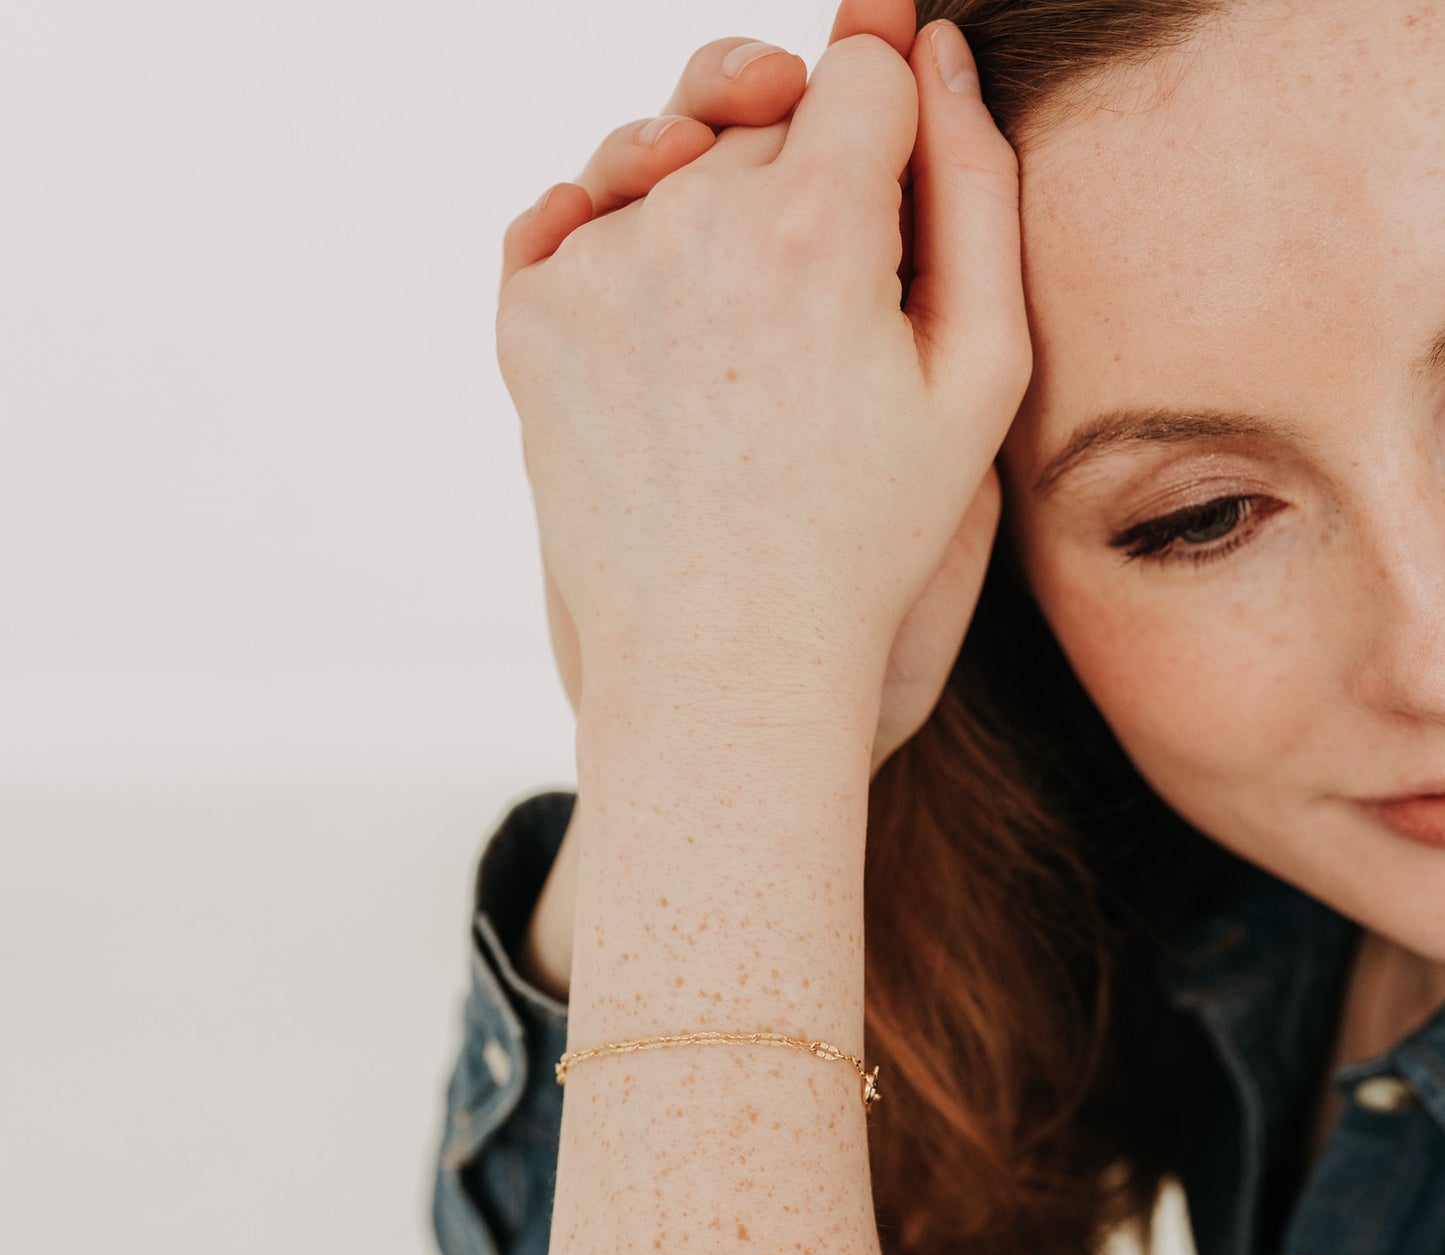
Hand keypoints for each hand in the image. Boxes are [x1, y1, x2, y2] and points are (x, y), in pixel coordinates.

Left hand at [497, 4, 1028, 764]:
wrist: (720, 659)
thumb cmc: (862, 536)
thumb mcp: (977, 373)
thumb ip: (976, 188)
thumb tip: (930, 50)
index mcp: (814, 225)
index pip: (862, 72)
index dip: (889, 131)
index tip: (889, 195)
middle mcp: (689, 221)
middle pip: (761, 120)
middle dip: (799, 184)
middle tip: (824, 318)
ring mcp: (595, 269)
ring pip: (668, 165)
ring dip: (706, 216)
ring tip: (747, 339)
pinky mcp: (528, 317)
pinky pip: (574, 220)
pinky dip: (619, 253)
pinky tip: (669, 331)